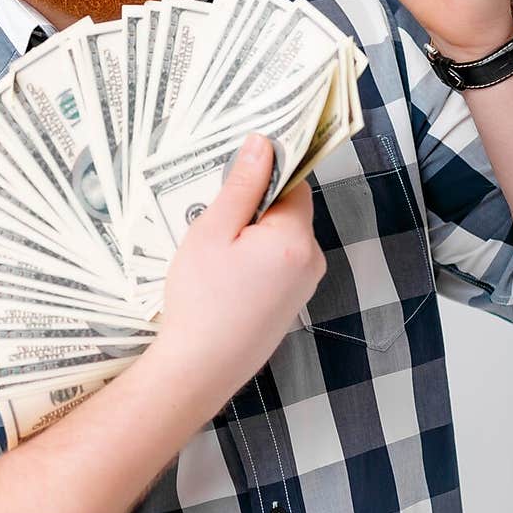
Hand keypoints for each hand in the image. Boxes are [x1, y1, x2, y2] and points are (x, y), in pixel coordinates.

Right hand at [154, 134, 326, 402]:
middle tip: (213, 223)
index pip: (293, 185)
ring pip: (282, 240)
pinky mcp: (292, 306)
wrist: (200, 368)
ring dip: (252, 238)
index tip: (230, 183)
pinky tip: (225, 279)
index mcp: (295, 238)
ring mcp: (305, 287)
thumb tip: (263, 143)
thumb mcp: (213, 232)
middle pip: (289, 212)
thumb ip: (242, 186)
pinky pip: (279, 267)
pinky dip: (255, 263)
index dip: (264, 177)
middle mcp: (312, 260)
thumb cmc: (201, 298)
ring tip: (214, 255)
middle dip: (254, 210)